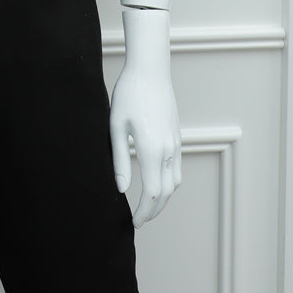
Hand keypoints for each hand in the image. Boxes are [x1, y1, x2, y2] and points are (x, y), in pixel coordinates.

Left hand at [109, 9, 180, 228]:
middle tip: (138, 220)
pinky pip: (176, 167)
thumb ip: (119, 160)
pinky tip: (156, 182)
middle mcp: (168, 150)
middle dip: (153, 211)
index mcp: (151, 149)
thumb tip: (120, 189)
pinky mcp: (177, 136)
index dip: (143, 212)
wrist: (149, 70)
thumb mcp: (116, 127)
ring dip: (163, 198)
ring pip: (175, 182)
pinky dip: (169, 182)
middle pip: (166, 193)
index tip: (132, 222)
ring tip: (147, 206)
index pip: (152, 194)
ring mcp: (175, 143)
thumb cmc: (128, 94)